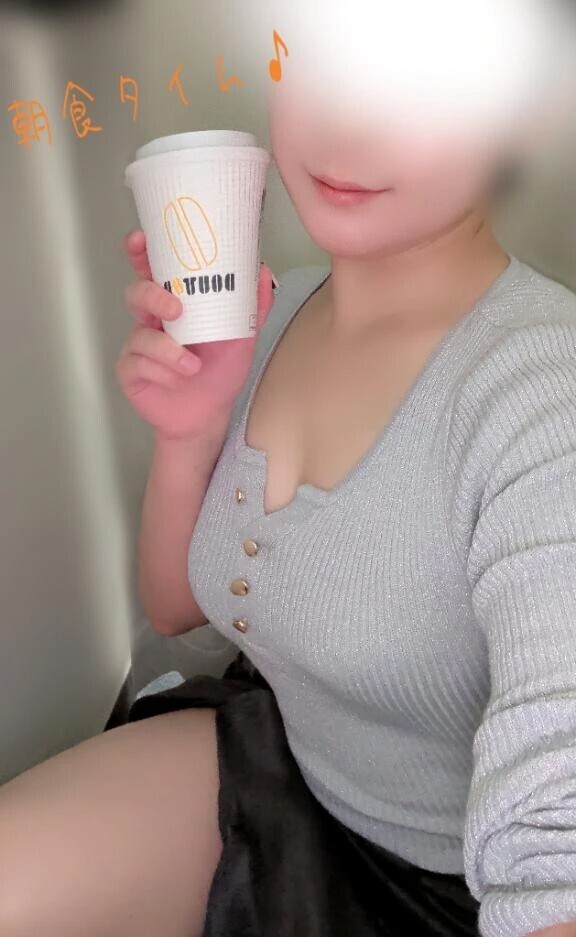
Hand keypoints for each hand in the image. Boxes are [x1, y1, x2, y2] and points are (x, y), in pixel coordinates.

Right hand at [116, 230, 274, 441]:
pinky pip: (138, 362)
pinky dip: (163, 370)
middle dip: (152, 296)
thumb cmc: (219, 371)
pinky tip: (180, 376)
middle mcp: (153, 321)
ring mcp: (139, 346)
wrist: (209, 414)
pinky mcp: (132, 371)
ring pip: (140, 334)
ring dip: (166, 348)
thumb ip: (253, 305)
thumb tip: (263, 270)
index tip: (141, 239)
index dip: (142, 253)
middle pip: (137, 294)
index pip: (154, 271)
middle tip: (175, 308)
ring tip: (191, 363)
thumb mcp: (243, 337)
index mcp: (175, 304)